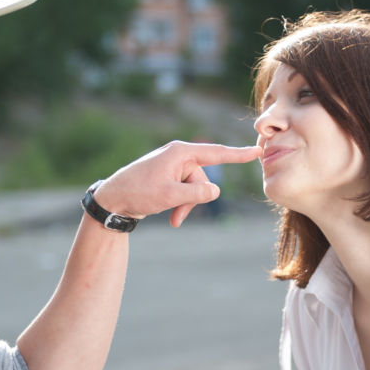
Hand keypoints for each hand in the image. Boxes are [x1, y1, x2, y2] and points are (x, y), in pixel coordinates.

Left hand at [94, 141, 261, 227]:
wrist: (112, 200)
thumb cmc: (138, 193)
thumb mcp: (170, 196)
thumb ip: (196, 193)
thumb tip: (216, 191)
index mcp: (180, 152)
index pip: (216, 153)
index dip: (238, 154)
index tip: (258, 150)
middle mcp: (178, 156)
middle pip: (203, 178)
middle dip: (195, 199)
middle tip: (178, 215)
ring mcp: (172, 167)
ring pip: (194, 188)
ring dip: (186, 205)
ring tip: (173, 219)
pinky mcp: (167, 177)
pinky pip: (184, 190)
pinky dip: (180, 204)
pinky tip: (171, 217)